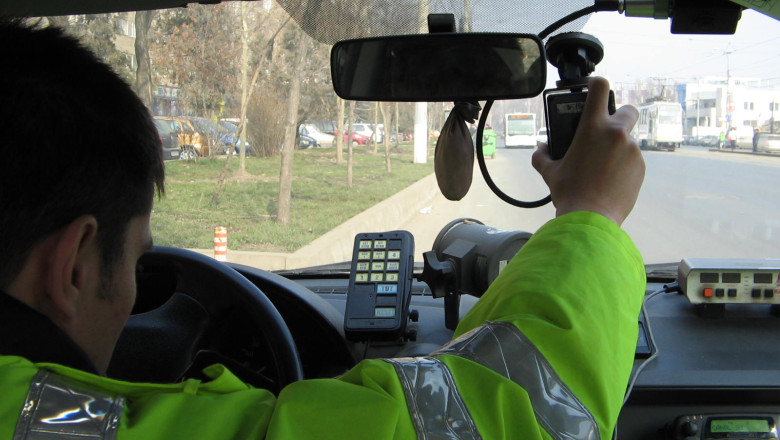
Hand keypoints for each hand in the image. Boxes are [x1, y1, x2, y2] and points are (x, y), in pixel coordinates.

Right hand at [532, 77, 643, 225]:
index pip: (600, 88)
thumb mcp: (549, 172)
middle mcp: (617, 134)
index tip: (594, 90)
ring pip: (629, 139)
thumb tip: (541, 148)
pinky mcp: (640, 167)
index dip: (597, 84)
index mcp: (593, 127)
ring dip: (618, 147)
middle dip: (619, 116)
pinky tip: (610, 179)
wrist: (591, 218)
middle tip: (606, 131)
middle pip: (628, 110)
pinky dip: (624, 164)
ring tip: (603, 167)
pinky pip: (633, 159)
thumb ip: (542, 155)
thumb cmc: (569, 192)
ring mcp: (632, 150)